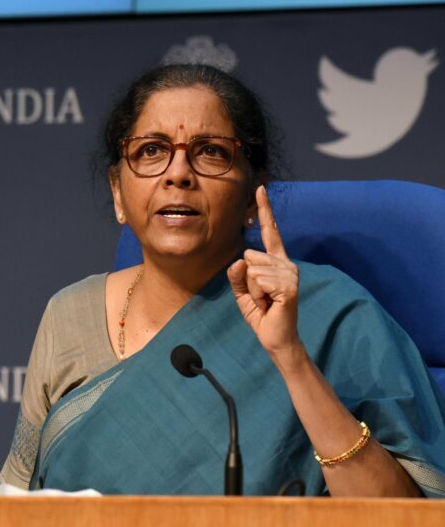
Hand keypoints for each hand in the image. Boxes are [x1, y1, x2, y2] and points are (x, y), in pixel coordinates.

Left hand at [227, 186, 300, 354]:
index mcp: (275, 261)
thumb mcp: (242, 292)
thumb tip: (240, 261)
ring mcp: (290, 273)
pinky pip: (258, 281)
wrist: (275, 337)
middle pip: (248, 256)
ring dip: (252, 290)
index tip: (260, 188)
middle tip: (261, 296)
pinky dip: (257, 295)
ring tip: (266, 301)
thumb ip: (237, 275)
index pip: (270, 231)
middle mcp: (286, 263)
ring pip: (251, 269)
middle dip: (247, 280)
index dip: (265, 210)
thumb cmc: (261, 314)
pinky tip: (270, 304)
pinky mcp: (289, 286)